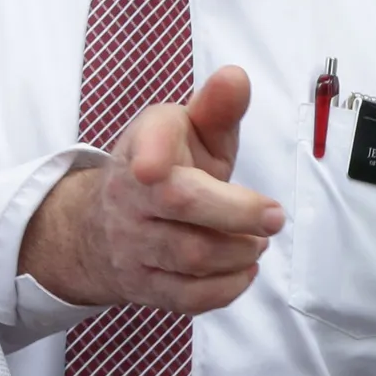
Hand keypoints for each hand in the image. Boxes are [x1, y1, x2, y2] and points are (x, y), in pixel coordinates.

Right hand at [19, 64, 281, 312]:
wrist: (102, 228)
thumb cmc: (167, 170)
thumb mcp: (187, 132)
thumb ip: (215, 109)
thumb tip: (236, 77)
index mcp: (144, 147)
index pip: (147, 145)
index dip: (153, 151)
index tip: (154, 167)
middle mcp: (130, 196)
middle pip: (179, 204)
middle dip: (237, 213)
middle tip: (273, 218)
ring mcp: (131, 244)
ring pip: (190, 256)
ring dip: (238, 252)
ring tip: (256, 242)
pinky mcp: (143, 285)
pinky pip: (187, 297)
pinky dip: (226, 288)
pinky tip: (243, 270)